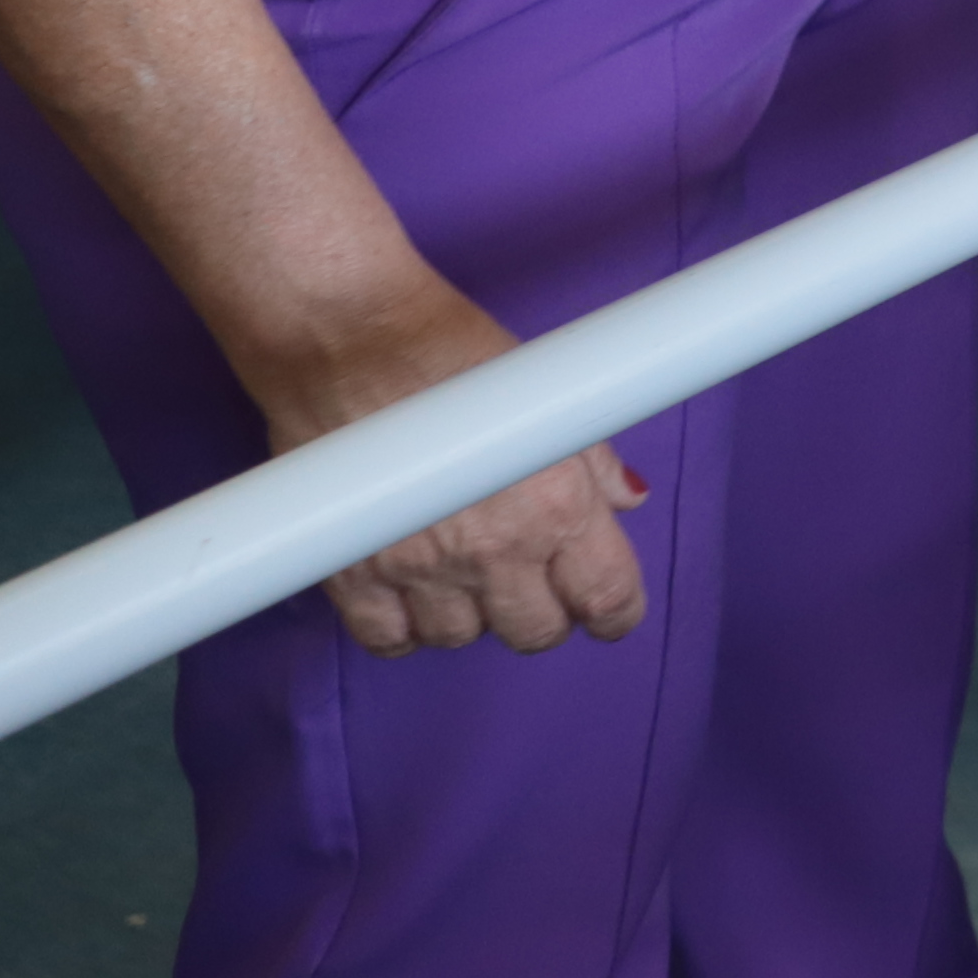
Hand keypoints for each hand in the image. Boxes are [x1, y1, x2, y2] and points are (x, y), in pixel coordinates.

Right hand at [259, 285, 652, 656]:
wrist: (351, 338)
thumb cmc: (453, 352)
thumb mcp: (547, 396)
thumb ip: (592, 460)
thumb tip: (627, 499)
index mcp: (555, 505)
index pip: (606, 597)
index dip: (616, 613)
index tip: (612, 613)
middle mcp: (492, 548)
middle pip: (535, 631)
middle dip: (545, 614)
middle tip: (535, 585)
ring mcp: (418, 566)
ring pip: (461, 638)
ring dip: (473, 617)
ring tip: (468, 577)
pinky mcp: (351, 570)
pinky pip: (386, 638)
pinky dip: (404, 629)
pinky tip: (412, 599)